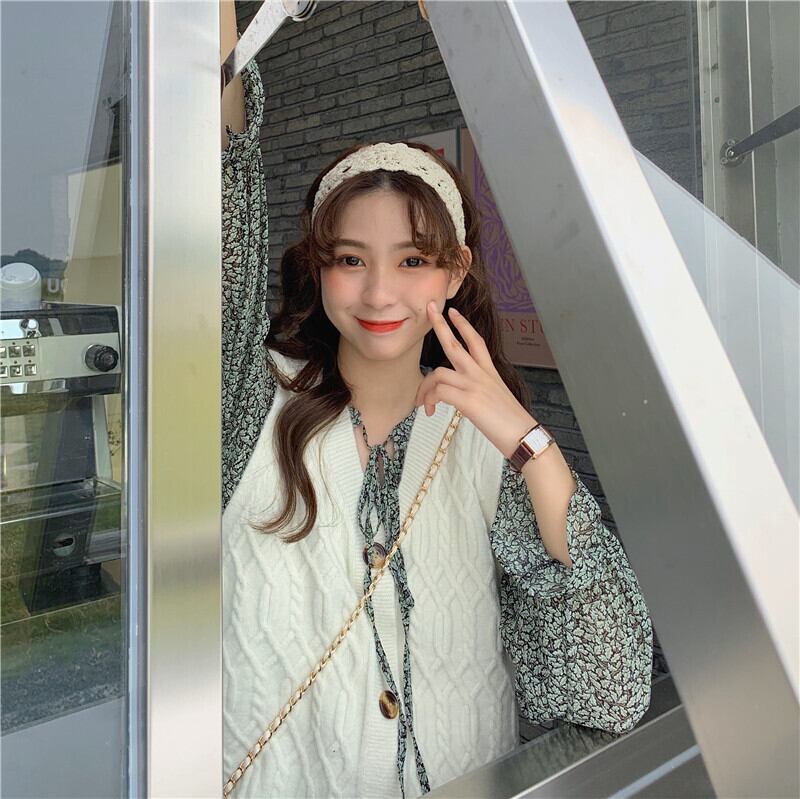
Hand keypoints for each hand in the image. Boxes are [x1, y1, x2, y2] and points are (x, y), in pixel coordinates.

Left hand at [414, 302, 536, 457]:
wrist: (523, 435)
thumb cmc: (510, 422)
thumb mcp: (496, 397)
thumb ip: (480, 389)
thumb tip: (464, 394)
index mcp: (489, 372)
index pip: (476, 341)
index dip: (464, 324)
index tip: (453, 312)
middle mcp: (481, 374)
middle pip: (455, 344)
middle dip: (440, 325)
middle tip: (429, 309)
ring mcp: (474, 386)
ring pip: (439, 372)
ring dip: (425, 388)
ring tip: (422, 403)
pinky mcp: (469, 401)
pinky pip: (439, 391)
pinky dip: (430, 399)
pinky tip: (430, 410)